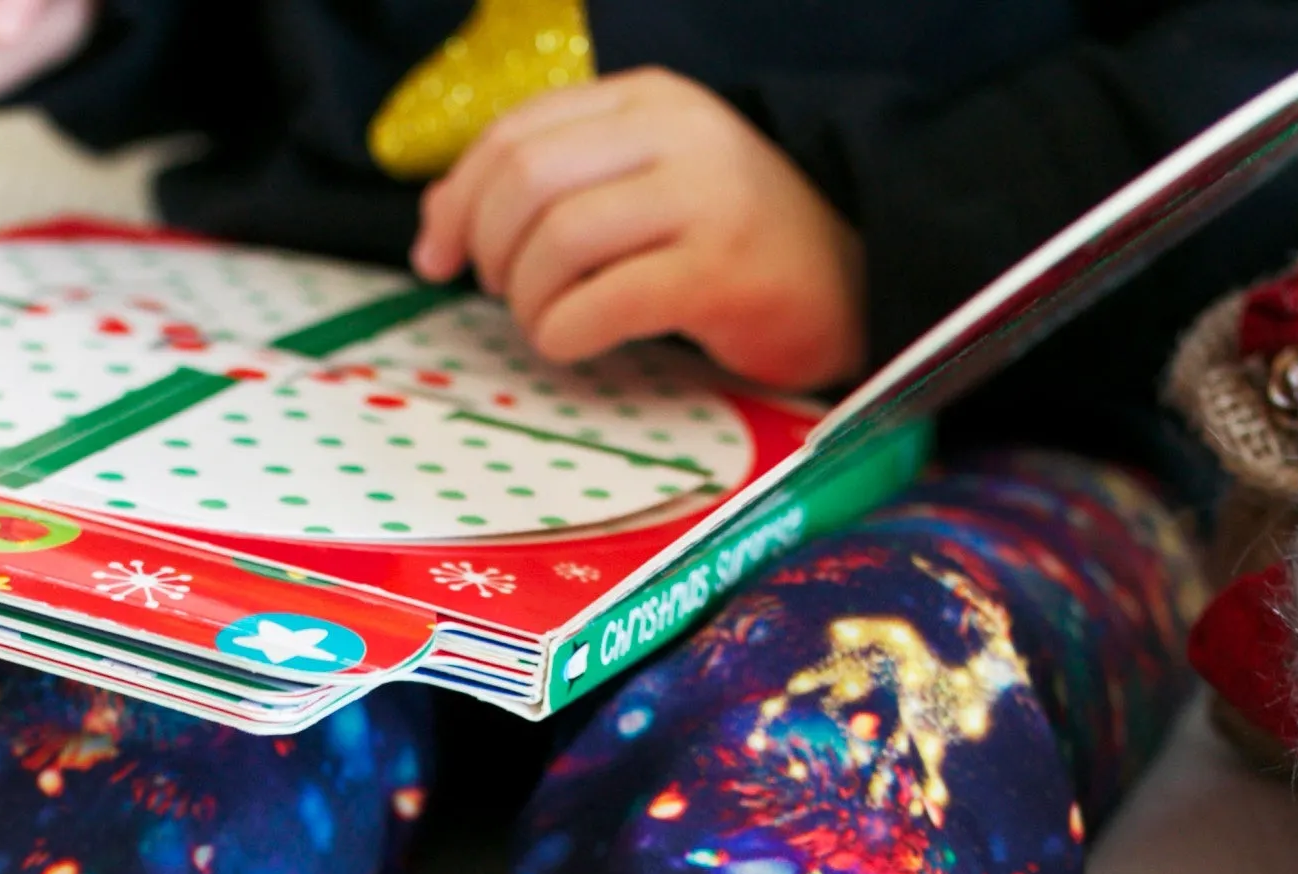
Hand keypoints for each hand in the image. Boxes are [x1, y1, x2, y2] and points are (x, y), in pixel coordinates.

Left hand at [409, 68, 864, 388]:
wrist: (858, 283)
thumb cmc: (735, 249)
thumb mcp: (645, 189)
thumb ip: (557, 187)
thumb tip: (443, 220)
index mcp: (649, 103)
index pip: (515, 134)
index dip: (456, 200)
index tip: (439, 257)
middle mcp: (676, 136)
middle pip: (525, 181)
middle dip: (491, 252)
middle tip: (507, 297)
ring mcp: (703, 200)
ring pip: (556, 241)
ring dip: (528, 302)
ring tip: (549, 325)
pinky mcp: (718, 271)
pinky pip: (602, 304)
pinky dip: (565, 336)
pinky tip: (578, 346)